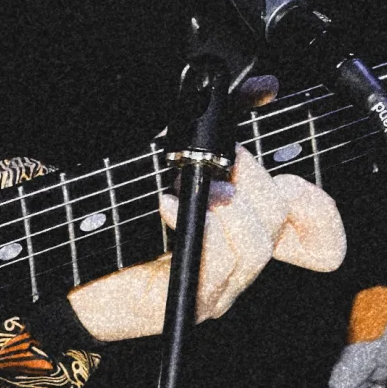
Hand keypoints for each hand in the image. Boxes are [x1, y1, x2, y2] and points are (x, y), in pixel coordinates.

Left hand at [64, 150, 344, 341]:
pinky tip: (166, 204)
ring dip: (225, 200)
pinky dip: (198, 223)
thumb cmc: (118, 215)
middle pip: (282, 218)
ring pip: (257, 242)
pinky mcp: (188, 302)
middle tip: (211, 161)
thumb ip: (222, 123)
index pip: (319, 239)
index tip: (291, 178)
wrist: (64, 269)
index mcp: (246, 235)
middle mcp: (240, 266)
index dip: (322, 211)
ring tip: (186, 184)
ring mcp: (219, 288)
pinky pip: (218, 261)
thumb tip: (267, 86)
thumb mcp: (175, 158)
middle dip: (251, 174)